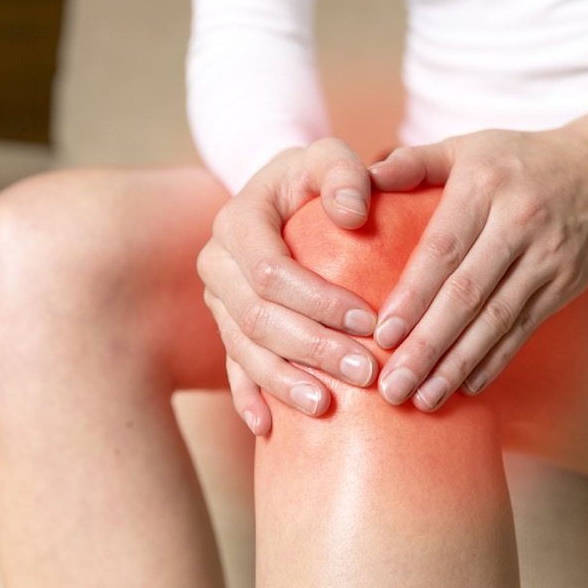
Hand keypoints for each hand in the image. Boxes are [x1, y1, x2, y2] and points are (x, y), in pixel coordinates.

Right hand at [197, 138, 379, 435]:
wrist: (284, 198)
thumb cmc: (316, 179)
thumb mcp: (329, 158)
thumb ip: (343, 173)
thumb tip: (353, 214)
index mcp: (237, 221)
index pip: (271, 270)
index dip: (318, 299)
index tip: (369, 319)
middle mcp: (217, 264)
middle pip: (258, 318)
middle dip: (312, 348)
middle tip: (366, 372)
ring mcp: (219, 302)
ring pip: (245, 351)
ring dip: (285, 382)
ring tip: (327, 405)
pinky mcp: (228, 329)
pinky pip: (232, 370)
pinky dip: (250, 399)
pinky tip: (269, 428)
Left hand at [367, 103, 587, 411]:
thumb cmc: (518, 159)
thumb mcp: (467, 147)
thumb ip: (413, 163)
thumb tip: (362, 181)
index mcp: (484, 187)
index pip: (443, 251)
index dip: (413, 297)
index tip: (383, 335)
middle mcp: (518, 223)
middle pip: (467, 295)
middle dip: (428, 345)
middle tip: (393, 387)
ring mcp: (547, 257)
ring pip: (497, 320)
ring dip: (458, 364)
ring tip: (423, 399)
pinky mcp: (565, 284)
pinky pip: (524, 328)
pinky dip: (495, 360)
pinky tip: (466, 386)